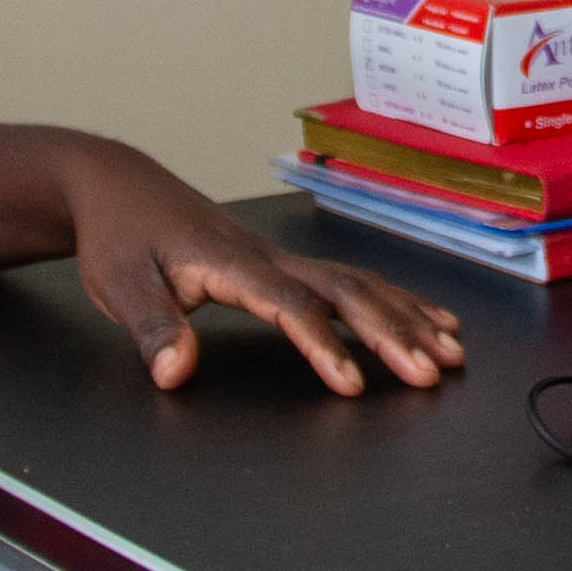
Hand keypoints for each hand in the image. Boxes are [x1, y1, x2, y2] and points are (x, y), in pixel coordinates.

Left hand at [64, 143, 464, 396]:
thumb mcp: (119, 284)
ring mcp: (280, 255)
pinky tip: (423, 317)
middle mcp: (268, 255)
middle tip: (433, 371)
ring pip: (357, 284)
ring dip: (406, 317)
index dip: (323, 345)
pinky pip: (348, 280)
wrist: (119, 185)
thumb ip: (151, 327)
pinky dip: (392, 300)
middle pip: (345, 293)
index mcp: (232, 263)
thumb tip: (176, 371)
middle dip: (393, 333)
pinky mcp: (281, 261)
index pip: (290, 305)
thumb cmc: (119, 234)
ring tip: (452, 351)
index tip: (352, 384)